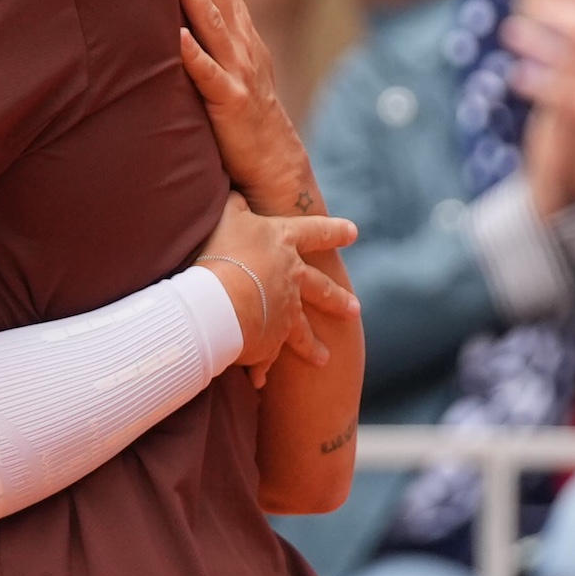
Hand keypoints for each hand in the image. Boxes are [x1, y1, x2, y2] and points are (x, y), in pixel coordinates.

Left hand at [173, 0, 320, 216]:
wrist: (275, 163)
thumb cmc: (240, 112)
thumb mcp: (227, 61)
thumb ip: (207, 28)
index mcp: (238, 29)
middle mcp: (241, 42)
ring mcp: (238, 72)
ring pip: (214, 24)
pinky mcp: (230, 105)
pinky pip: (209, 77)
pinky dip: (194, 56)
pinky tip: (177, 38)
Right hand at [198, 193, 360, 378]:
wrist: (219, 300)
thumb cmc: (220, 251)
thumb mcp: (226, 216)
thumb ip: (235, 205)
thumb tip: (235, 192)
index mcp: (284, 244)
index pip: (316, 232)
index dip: (334, 231)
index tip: (353, 233)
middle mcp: (292, 279)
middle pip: (322, 289)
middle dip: (338, 299)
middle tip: (355, 310)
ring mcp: (285, 313)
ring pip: (303, 333)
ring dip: (312, 346)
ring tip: (324, 358)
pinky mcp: (271, 342)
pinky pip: (267, 359)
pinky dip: (261, 370)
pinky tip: (260, 383)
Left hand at [506, 0, 574, 216]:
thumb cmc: (572, 145)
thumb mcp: (572, 104)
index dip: (567, 4)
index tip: (535, 1)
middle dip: (558, 12)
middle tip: (522, 7)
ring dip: (542, 42)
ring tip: (510, 31)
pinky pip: (565, 95)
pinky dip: (541, 82)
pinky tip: (516, 77)